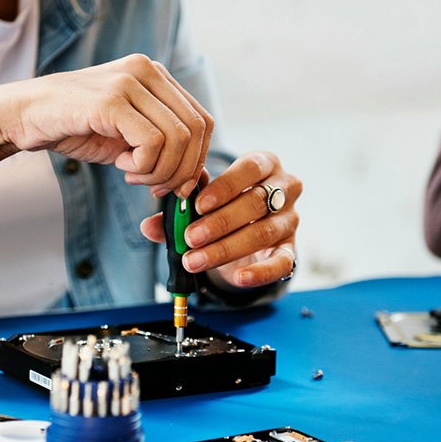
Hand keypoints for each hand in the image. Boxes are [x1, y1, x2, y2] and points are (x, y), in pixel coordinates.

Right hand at [0, 54, 212, 195]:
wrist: (23, 116)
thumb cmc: (76, 127)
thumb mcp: (128, 138)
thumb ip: (163, 149)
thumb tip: (198, 178)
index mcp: (156, 75)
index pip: (202, 120)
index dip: (196, 159)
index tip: (174, 184)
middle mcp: (147, 70)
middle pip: (197, 130)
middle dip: (182, 170)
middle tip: (155, 187)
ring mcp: (130, 81)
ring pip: (178, 138)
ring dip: (159, 171)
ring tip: (132, 174)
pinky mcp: (112, 100)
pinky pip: (152, 143)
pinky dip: (143, 166)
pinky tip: (121, 166)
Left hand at [141, 151, 301, 287]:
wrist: (246, 228)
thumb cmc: (223, 204)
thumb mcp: (202, 202)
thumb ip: (179, 209)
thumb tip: (149, 225)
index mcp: (264, 164)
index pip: (250, 168)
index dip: (224, 187)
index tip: (198, 205)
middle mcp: (284, 188)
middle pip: (256, 202)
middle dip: (219, 222)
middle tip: (190, 237)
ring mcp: (290, 219)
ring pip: (264, 232)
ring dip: (226, 248)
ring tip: (195, 259)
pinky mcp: (291, 249)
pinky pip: (283, 262)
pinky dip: (260, 272)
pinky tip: (239, 277)